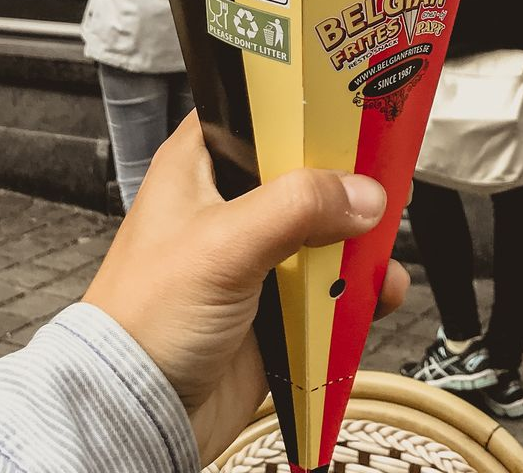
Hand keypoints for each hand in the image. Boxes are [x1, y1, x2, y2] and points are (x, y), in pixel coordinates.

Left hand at [83, 112, 408, 462]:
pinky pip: (326, 290)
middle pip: (303, 174)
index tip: (355, 110)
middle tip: (385, 182)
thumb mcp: (222, 244)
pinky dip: (354, 292)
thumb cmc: (145, 318)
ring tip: (382, 252)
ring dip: (357, 243)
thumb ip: (294, 209)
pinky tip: (377, 294)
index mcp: (200, 166)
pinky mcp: (272, 307)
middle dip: (347, 184)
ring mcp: (253, 257)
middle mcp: (227, 204)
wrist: (137, 413)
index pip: (259, 113)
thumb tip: (361, 194)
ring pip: (322, 233)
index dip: (304, 108)